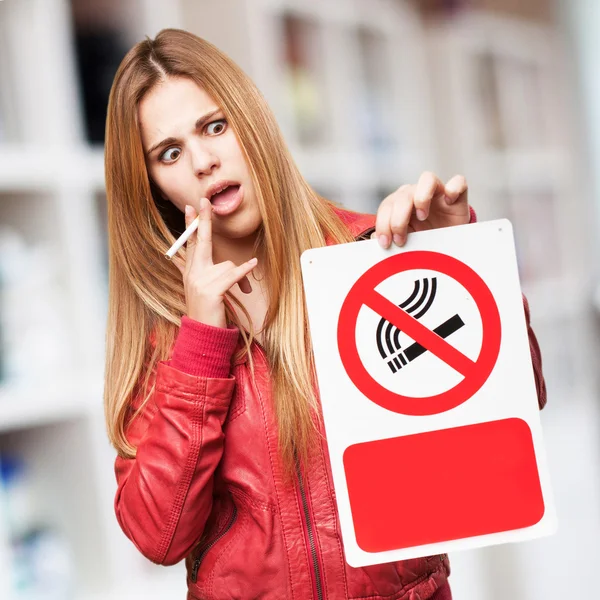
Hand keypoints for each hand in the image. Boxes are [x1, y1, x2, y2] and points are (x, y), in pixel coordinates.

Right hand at [172, 197, 257, 327]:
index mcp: (190, 272)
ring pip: (226, 264)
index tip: (192, 208)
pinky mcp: (212, 291)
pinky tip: (252, 264)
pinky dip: (244, 272)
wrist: (202, 335)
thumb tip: (228, 262)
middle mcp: (192, 274)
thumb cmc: (207, 311)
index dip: (191, 225)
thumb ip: (208, 273)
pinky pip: (232, 275)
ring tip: (241, 292)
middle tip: (203, 202)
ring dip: (238, 277)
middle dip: (202, 221)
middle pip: (199, 242)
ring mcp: (200, 282)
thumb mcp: (203, 289)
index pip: (189, 243)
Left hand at [372, 172, 468, 247]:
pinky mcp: (458, 197)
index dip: (383, 223)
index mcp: (400, 204)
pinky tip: (448, 203)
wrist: (449, 249)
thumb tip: (374, 237)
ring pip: (428, 178)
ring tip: (422, 216)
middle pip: (403, 194)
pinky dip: (453, 189)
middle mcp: (417, 194)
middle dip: (397, 219)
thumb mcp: (405, 245)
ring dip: (421, 197)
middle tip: (401, 240)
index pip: (387, 205)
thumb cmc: (423, 244)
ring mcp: (438, 194)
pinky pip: (458, 182)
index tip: (386, 243)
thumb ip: (390, 239)